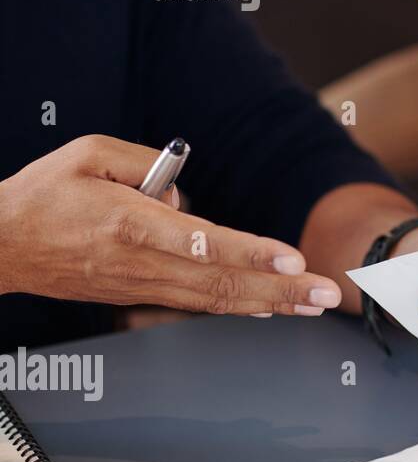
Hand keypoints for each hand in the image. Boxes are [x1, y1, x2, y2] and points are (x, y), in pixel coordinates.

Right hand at [0, 135, 342, 316]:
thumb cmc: (46, 193)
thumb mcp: (90, 152)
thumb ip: (147, 164)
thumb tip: (185, 191)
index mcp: (130, 221)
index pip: (204, 241)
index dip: (252, 252)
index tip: (291, 259)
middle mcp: (141, 260)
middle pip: (223, 280)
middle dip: (282, 289)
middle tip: (328, 293)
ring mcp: (140, 284)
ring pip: (215, 298)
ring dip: (271, 302)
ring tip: (314, 304)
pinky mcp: (138, 295)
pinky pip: (198, 303)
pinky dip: (237, 306)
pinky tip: (270, 308)